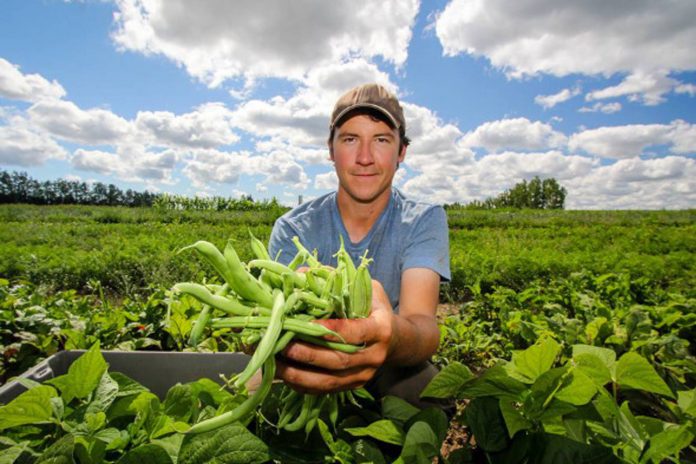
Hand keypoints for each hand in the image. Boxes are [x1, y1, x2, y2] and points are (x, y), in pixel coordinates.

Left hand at [276, 280, 394, 394]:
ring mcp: (364, 375)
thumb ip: (337, 280)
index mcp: (381, 329)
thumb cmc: (375, 309)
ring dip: (299, 374)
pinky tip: (284, 375)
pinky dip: (303, 385)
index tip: (304, 324)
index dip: (329, 330)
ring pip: (329, 380)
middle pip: (338, 360)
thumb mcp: (366, 289)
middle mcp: (375, 356)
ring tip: (276, 363)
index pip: (354, 332)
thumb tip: (300, 274)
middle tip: (282, 345)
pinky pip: (325, 390)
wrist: (396, 341)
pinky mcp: (353, 387)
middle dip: (307, 354)